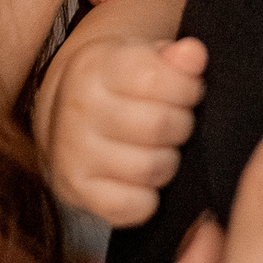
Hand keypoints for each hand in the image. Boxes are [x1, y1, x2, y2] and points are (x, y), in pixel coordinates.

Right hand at [35, 0, 202, 227]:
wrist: (68, 117)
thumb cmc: (121, 86)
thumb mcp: (145, 59)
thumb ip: (176, 58)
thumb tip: (193, 55)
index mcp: (95, 67)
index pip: (158, 80)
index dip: (188, 89)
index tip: (188, 92)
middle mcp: (77, 108)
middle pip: (159, 126)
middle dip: (182, 126)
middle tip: (177, 123)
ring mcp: (72, 152)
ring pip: (151, 168)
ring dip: (169, 161)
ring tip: (161, 148)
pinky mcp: (74, 190)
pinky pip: (132, 206)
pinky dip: (148, 199)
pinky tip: (143, 179)